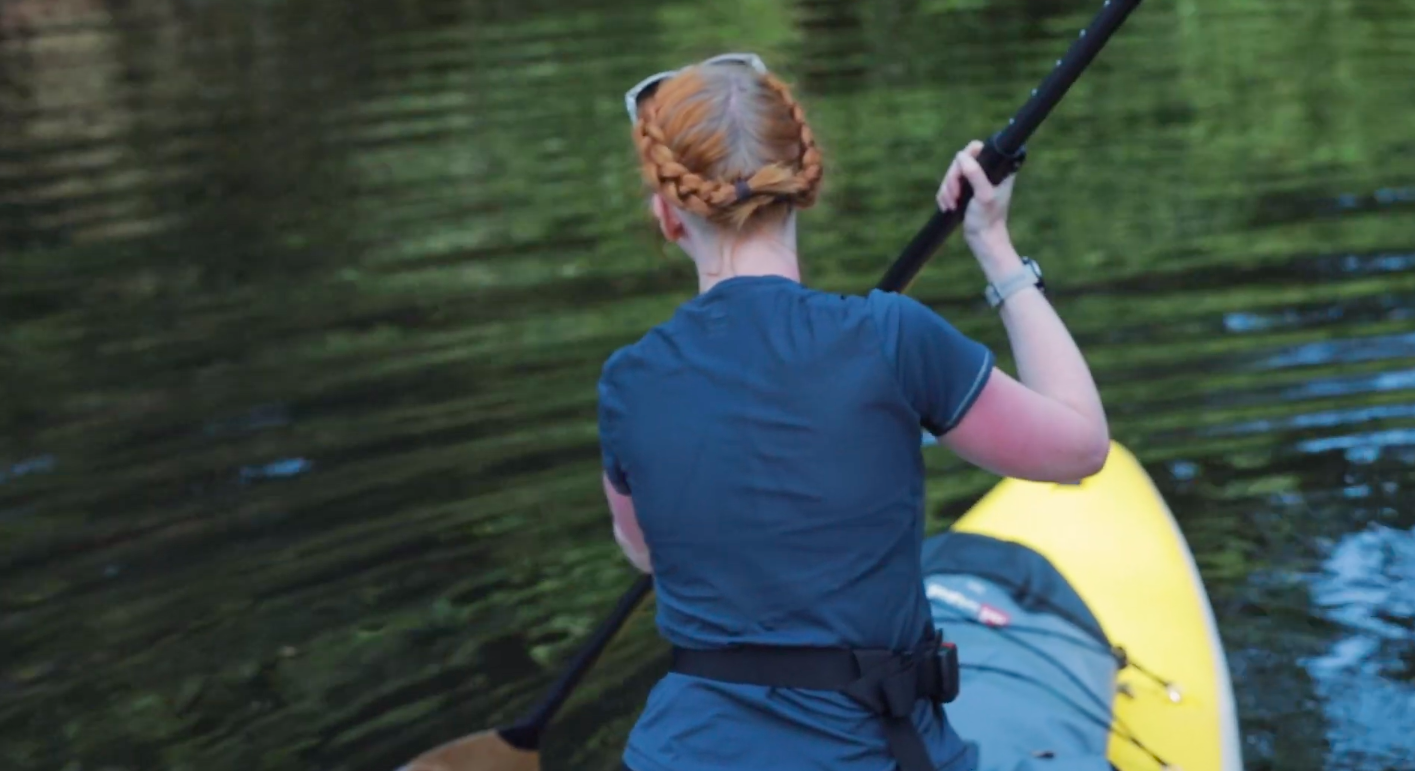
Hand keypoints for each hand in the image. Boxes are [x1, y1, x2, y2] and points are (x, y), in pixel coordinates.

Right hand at [936, 140, 1018, 268]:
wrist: (983, 239)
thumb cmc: (988, 219)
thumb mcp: (984, 195)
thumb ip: (976, 174)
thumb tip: (961, 156)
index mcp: (997, 168)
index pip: (977, 148)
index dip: (966, 157)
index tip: (961, 173)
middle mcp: (986, 171)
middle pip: (959, 162)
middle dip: (952, 179)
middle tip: (954, 196)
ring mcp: (974, 181)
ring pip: (951, 174)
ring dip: (946, 190)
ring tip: (950, 205)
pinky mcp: (964, 191)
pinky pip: (947, 186)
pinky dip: (944, 196)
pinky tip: (947, 207)